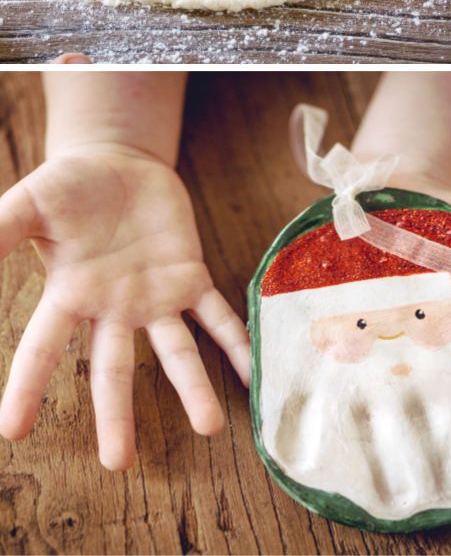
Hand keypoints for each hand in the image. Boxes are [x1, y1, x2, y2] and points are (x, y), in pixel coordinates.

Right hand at [0, 146, 249, 469]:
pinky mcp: (189, 274)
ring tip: (210, 426)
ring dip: (193, 387)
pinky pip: (218, 313)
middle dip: (117, 414)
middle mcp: (114, 307)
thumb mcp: (29, 204)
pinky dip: (237, 340)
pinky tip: (254, 371)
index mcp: (70, 294)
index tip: (13, 430)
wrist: (116, 160)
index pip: (42, 349)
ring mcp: (155, 295)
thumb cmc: (67, 185)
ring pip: (176, 350)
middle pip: (114, 368)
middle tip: (118, 463)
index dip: (27, 387)